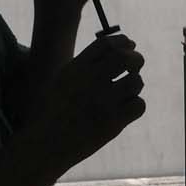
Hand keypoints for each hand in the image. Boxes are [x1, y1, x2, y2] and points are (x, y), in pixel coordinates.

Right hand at [20, 33, 145, 185]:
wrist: (46, 144)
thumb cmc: (52, 112)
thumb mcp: (62, 81)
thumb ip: (83, 66)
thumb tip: (113, 51)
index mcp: (76, 68)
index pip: (107, 43)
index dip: (123, 42)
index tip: (129, 45)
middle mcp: (90, 81)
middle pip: (125, 58)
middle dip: (136, 59)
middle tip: (135, 66)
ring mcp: (103, 102)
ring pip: (136, 81)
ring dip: (135, 84)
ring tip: (127, 91)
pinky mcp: (113, 123)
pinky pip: (139, 105)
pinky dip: (135, 105)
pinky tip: (126, 109)